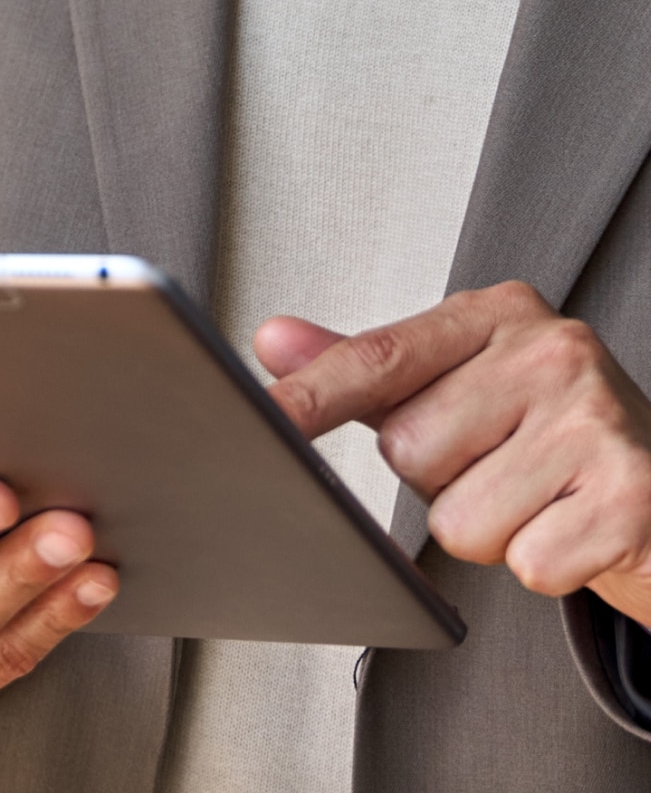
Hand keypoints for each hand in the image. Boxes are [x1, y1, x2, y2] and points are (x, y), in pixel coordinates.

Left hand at [257, 283, 650, 628]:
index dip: (314, 395)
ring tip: (538, 499)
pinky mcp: (629, 496)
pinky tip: (573, 529)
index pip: (381, 356)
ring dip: (492, 531)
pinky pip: (525, 563)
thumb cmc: (556, 440)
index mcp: (501, 312)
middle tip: (503, 466)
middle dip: (444, 482)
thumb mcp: (465, 387)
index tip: (264, 418)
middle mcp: (552, 349)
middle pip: (412, 449)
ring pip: (461, 518)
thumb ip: (371, 369)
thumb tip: (275, 340)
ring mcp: (596, 419)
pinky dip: (544, 566)